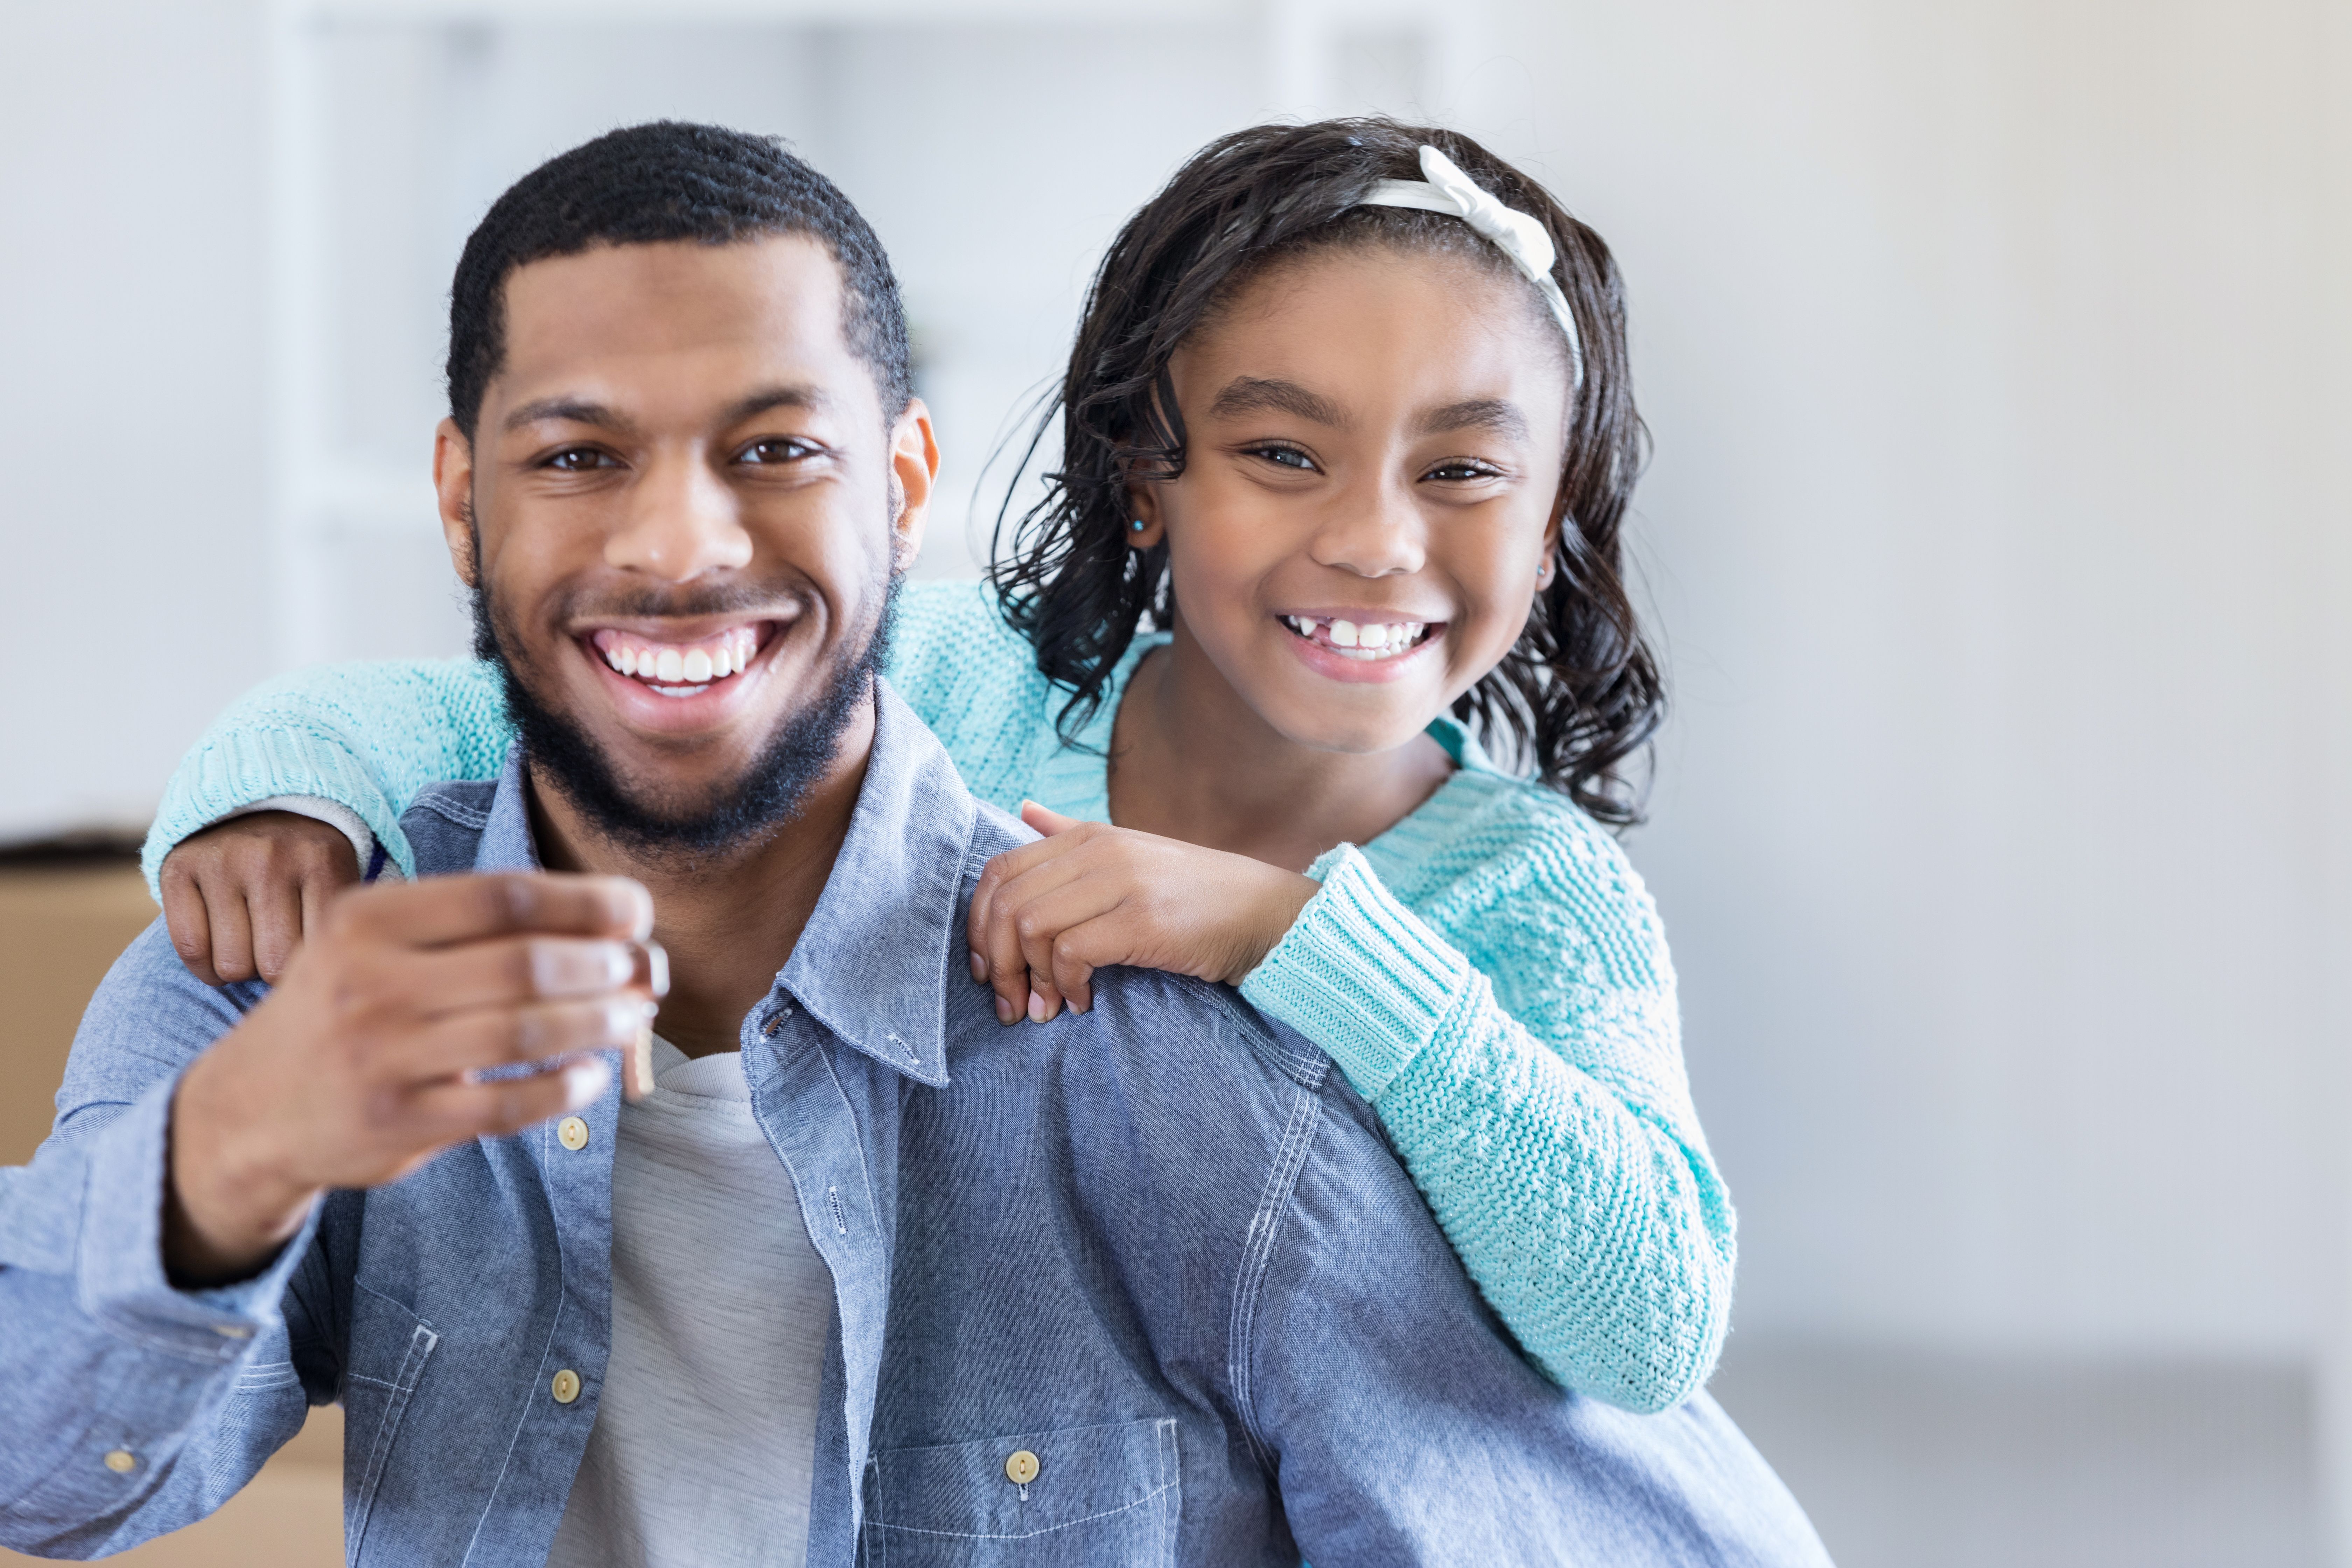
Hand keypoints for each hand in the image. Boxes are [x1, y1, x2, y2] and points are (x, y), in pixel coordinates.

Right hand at [160, 812, 361, 985]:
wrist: (258, 807)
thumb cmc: (306, 862)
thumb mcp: (339, 880)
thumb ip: (338, 926)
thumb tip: (323, 982)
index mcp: (322, 861)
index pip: (319, 949)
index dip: (313, 966)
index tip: (309, 954)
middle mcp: (270, 858)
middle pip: (272, 965)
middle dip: (274, 971)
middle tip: (276, 950)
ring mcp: (221, 862)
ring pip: (231, 965)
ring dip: (240, 969)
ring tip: (250, 947)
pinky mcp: (179, 869)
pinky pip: (190, 948)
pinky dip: (205, 966)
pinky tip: (219, 951)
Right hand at [165, 872, 659, 1284]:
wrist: (249, 1108)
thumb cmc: (343, 1008)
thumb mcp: (375, 945)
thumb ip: (470, 929)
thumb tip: (603, 927)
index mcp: (368, 921)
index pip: (503, 896)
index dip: (585, 901)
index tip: (637, 911)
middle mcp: (371, 983)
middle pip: (524, 964)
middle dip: (602, 965)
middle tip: (644, 970)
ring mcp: (384, 1057)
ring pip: (523, 1033)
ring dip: (598, 1023)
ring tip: (635, 1016)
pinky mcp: (399, 1121)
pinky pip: (506, 1104)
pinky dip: (563, 1088)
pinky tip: (591, 1075)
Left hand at [966, 803, 1317, 1023]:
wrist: (1266, 914)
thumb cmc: (1194, 894)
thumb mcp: (1130, 853)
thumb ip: (1071, 835)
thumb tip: (1024, 810)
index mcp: (1088, 836)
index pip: (998, 872)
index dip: (977, 926)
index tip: (988, 970)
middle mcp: (1099, 852)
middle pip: (1006, 904)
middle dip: (996, 963)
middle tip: (1011, 1003)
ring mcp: (1121, 883)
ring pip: (1030, 928)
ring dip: (1029, 980)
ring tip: (1047, 1008)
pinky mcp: (1142, 921)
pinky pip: (1070, 953)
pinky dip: (1066, 986)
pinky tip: (1083, 1004)